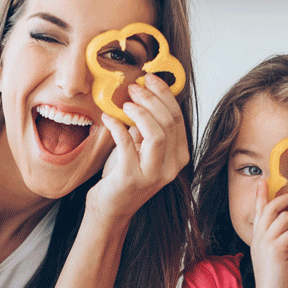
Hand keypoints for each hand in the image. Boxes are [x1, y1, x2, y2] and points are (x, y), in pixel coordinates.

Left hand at [87, 74, 189, 222]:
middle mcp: (171, 167)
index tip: (150, 79)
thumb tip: (143, 94)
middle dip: (151, 99)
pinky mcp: (130, 178)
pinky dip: (117, 126)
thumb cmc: (125, 175)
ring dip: (140, 112)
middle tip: (134, 87)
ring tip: (125, 102)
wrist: (111, 208)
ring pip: (157, 134)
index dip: (165, 94)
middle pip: (169, 123)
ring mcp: (152, 175)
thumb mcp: (142, 148)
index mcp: (179, 156)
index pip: (178, 118)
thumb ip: (148, 127)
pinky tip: (108, 118)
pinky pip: (126, 144)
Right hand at [248, 183, 287, 287]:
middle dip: (287, 198)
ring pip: (285, 217)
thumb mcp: (281, 255)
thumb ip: (285, 240)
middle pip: (271, 207)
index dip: (261, 195)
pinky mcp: (276, 250)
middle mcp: (258, 237)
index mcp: (258, 238)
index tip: (265, 182)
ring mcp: (265, 243)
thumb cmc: (280, 281)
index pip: (258, 210)